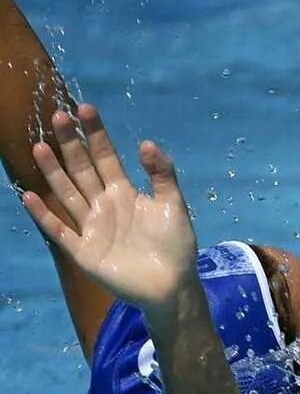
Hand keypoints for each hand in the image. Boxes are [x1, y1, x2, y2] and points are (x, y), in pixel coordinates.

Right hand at [19, 105, 198, 311]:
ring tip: (39, 146)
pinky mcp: (83, 251)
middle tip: (57, 116)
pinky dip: (45, 215)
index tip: (84, 109)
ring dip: (53, 171)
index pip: (105, 157)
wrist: (172, 285)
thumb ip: (162, 175)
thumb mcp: (173, 205)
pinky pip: (60, 230)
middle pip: (81, 170)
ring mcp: (91, 227)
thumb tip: (146, 143)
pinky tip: (30, 196)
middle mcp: (103, 205)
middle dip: (70, 144)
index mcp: (124, 192)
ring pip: (66, 193)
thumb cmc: (175, 244)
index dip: (95, 134)